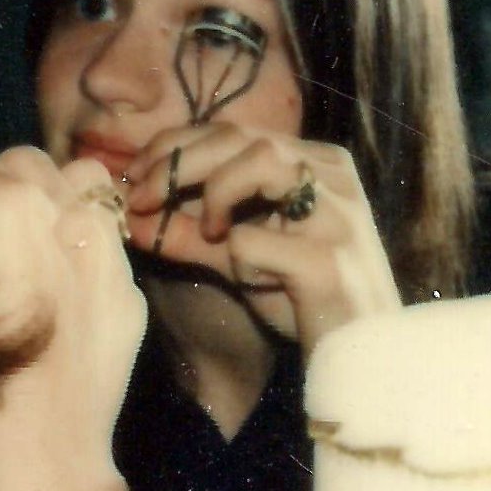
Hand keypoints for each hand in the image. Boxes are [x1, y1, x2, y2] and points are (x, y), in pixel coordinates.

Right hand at [0, 145, 146, 490]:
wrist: (42, 455)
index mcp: (5, 207)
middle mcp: (64, 213)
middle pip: (23, 162)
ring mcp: (108, 251)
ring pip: (81, 182)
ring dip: (48, 193)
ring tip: (25, 231)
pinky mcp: (130, 291)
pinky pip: (106, 239)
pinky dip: (79, 241)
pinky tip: (60, 281)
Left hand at [123, 122, 402, 355]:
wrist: (358, 360)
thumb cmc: (303, 303)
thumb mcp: (240, 259)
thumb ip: (190, 234)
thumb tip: (132, 217)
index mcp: (314, 164)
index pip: (233, 130)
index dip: (174, 146)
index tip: (133, 177)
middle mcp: (331, 175)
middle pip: (241, 137)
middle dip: (178, 163)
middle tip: (140, 198)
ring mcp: (337, 214)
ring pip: (261, 161)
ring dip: (217, 192)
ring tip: (210, 234)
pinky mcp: (328, 260)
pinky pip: (258, 240)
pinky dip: (241, 258)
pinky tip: (255, 280)